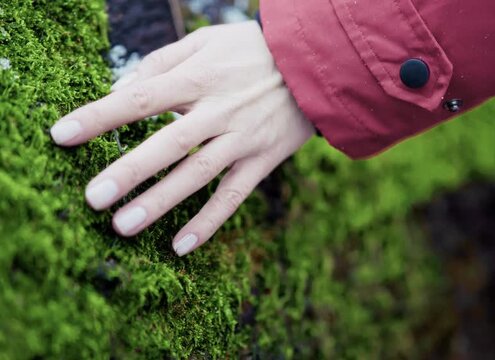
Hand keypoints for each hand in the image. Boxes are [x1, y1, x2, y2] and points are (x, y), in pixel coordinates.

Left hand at [50, 22, 314, 255]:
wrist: (312, 65)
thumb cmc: (251, 50)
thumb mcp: (206, 41)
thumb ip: (162, 62)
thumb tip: (121, 90)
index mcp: (199, 77)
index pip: (141, 98)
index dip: (100, 116)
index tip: (63, 135)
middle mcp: (219, 111)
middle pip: (168, 144)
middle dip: (130, 171)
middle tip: (94, 197)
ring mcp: (243, 138)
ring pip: (198, 175)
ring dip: (161, 202)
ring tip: (123, 226)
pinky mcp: (263, 159)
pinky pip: (234, 195)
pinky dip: (209, 222)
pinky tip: (181, 246)